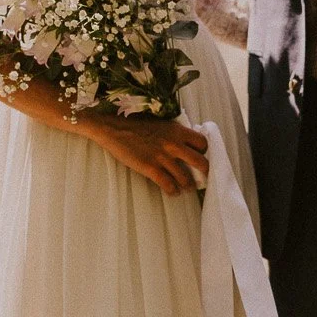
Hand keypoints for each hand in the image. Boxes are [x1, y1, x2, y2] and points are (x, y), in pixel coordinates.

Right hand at [77, 114, 209, 195]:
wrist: (113, 128)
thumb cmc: (135, 125)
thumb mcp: (161, 124)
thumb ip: (174, 134)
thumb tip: (185, 146)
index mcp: (177, 130)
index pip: (202, 143)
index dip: (203, 152)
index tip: (200, 158)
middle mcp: (174, 144)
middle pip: (201, 162)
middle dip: (203, 173)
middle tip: (201, 178)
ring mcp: (162, 157)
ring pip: (185, 178)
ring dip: (188, 186)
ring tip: (186, 188)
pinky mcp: (151, 168)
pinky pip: (168, 185)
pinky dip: (173, 191)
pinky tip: (172, 192)